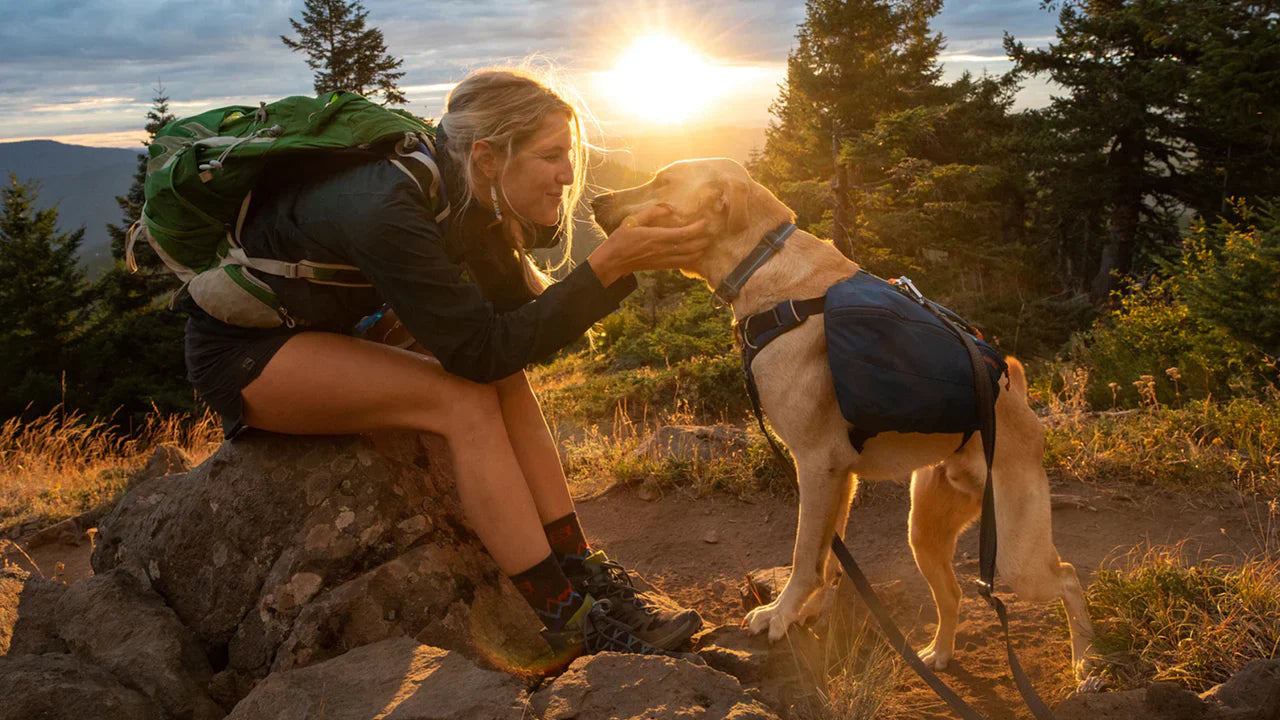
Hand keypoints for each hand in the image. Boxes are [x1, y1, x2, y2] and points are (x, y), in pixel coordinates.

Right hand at [588, 205, 708, 285]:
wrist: (614, 261)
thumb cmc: (622, 238)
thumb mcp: (633, 220)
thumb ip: (651, 212)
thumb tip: (669, 208)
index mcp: (657, 237)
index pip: (684, 234)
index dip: (697, 228)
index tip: (705, 221)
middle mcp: (663, 250)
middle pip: (691, 247)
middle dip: (704, 240)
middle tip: (712, 231)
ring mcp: (664, 260)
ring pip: (689, 257)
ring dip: (701, 250)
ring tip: (708, 242)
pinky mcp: (662, 266)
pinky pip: (682, 264)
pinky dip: (692, 259)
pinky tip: (696, 253)